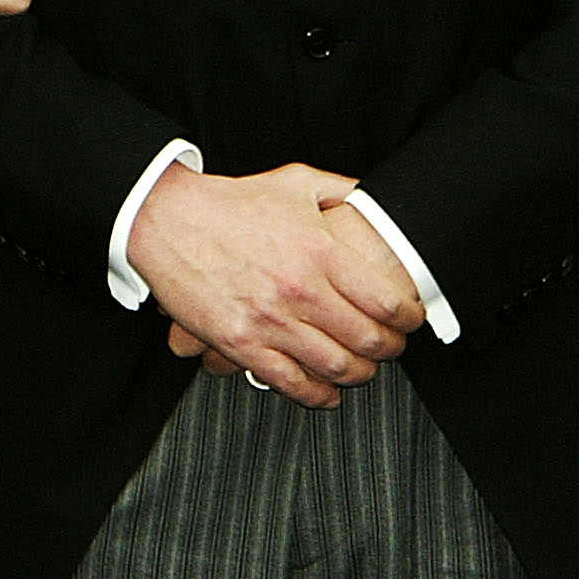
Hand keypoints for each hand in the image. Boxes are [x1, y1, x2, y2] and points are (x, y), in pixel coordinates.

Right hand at [130, 164, 423, 407]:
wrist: (169, 221)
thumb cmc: (230, 202)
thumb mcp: (296, 182)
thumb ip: (342, 190)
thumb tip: (373, 197)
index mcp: (320, 250)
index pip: (387, 301)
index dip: (409, 318)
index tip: (410, 320)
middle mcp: (301, 290)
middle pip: (369, 340)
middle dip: (391, 350)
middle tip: (392, 347)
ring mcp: (272, 322)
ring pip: (337, 368)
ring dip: (360, 375)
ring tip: (363, 368)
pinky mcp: (242, 345)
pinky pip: (293, 384)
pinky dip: (319, 396)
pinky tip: (327, 392)